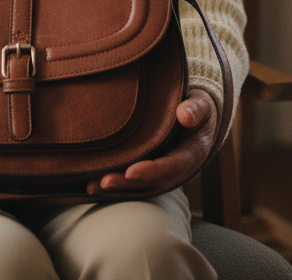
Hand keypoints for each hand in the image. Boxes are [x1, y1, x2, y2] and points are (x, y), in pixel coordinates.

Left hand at [85, 89, 218, 195]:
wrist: (195, 117)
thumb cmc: (196, 108)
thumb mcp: (201, 104)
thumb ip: (195, 109)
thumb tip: (185, 115)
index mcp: (191, 154)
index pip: (171, 166)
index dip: (151, 170)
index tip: (132, 171)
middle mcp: (176, 169)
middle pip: (151, 182)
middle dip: (127, 185)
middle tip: (103, 182)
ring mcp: (162, 172)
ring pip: (140, 186)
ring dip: (117, 188)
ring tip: (91, 186)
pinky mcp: (150, 169)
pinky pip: (133, 181)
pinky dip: (115, 183)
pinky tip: (92, 183)